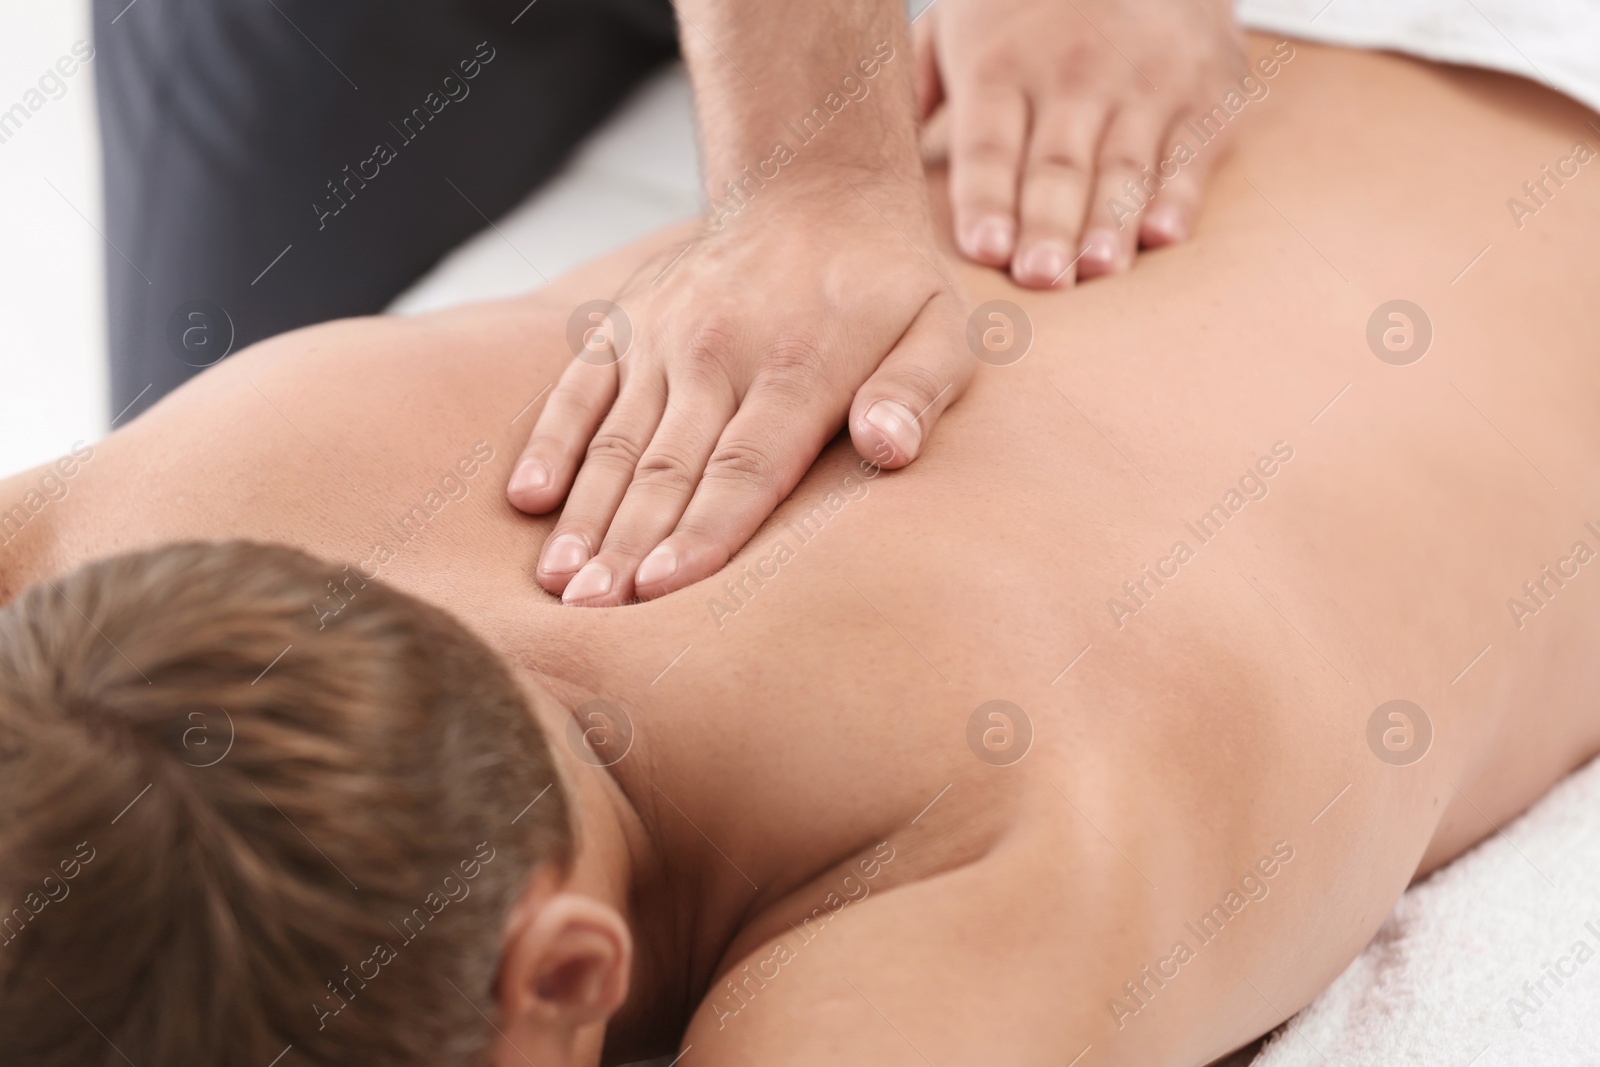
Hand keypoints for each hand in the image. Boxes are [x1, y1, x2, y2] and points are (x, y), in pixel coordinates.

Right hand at [507, 173, 972, 605]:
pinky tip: (529, 498)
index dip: (703, 533)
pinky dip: (551, 441)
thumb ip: (916, 392)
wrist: (816, 190)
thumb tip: (889, 446)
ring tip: (559, 582)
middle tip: (593, 613)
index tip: (663, 592)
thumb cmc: (887, 287)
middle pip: (668, 467)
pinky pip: (578, 387)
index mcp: (798, 366)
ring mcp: (664, 335)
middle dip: (628, 545)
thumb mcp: (940, 331)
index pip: (744, 468)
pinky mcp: (627, 321)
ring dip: (585, 513)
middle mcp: (718, 350)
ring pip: (617, 439)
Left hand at [915, 0, 1244, 286]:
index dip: (987, 197)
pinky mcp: (1206, 92)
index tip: (984, 247)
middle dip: (1048, 224)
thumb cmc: (1031, 4)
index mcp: (1002, 68)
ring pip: (1123, 165)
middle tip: (1040, 277)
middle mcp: (1074, 76)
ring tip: (1098, 268)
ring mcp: (1145, 84)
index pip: (990, 146)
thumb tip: (868, 159)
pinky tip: (1164, 233)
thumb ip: (920, 92)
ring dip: (1111, 220)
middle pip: (1057, 165)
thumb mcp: (960, 24)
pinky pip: (1191, 150)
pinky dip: (1180, 193)